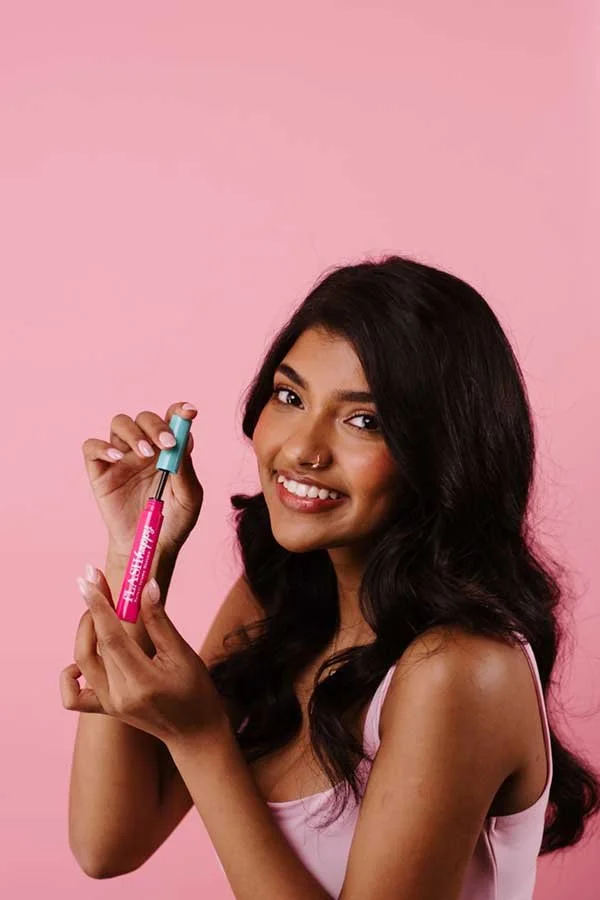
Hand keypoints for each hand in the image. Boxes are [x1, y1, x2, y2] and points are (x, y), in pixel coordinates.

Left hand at [60, 566, 228, 745]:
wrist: (195, 733)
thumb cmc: (196, 691)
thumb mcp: (183, 653)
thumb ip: (160, 620)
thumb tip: (146, 585)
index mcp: (143, 681)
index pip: (111, 637)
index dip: (99, 605)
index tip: (89, 577)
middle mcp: (120, 696)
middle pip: (94, 646)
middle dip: (93, 609)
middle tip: (97, 583)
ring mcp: (110, 705)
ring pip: (82, 662)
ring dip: (86, 631)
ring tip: (100, 610)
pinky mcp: (105, 710)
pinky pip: (74, 696)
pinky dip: (71, 674)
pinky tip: (82, 660)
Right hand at [82, 401, 202, 558]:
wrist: (149, 546)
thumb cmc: (173, 521)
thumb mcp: (188, 498)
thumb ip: (185, 470)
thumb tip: (183, 443)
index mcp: (169, 449)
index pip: (172, 419)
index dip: (179, 410)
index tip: (189, 411)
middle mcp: (145, 447)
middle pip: (145, 418)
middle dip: (156, 426)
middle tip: (167, 444)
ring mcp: (121, 457)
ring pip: (120, 423)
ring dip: (134, 433)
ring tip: (145, 454)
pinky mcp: (100, 470)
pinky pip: (92, 447)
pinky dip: (103, 447)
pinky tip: (117, 458)